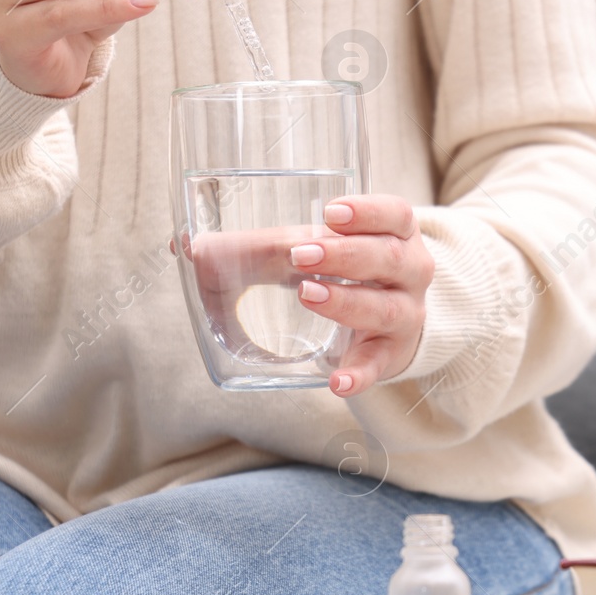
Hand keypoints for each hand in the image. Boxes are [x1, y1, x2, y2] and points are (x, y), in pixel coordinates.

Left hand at [185, 196, 433, 396]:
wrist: (394, 321)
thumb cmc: (347, 273)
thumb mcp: (317, 252)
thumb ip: (255, 247)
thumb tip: (185, 246)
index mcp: (396, 234)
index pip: (395, 214)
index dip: (367, 211)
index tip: (330, 212)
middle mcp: (410, 272)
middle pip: (389, 258)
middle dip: (345, 254)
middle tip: (299, 254)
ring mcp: (406, 315)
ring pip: (385, 308)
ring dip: (347, 303)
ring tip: (307, 296)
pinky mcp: (392, 354)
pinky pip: (379, 366)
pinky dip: (360, 374)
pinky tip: (337, 382)